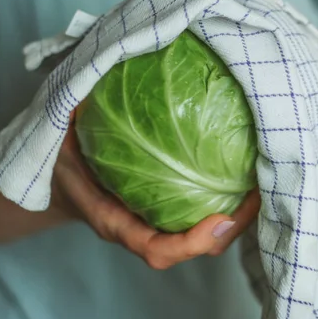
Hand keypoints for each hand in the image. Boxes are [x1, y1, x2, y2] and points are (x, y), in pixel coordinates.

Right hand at [51, 113, 260, 269]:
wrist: (60, 175)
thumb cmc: (59, 156)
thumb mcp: (56, 135)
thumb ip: (73, 111)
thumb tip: (98, 70)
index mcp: (114, 219)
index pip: (156, 248)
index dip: (190, 243)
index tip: (221, 220)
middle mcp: (140, 225)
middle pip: (192, 247)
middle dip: (229, 230)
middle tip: (257, 195)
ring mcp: (156, 218)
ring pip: (202, 233)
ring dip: (234, 216)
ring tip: (261, 182)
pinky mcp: (167, 204)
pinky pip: (199, 208)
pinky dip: (225, 196)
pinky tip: (242, 165)